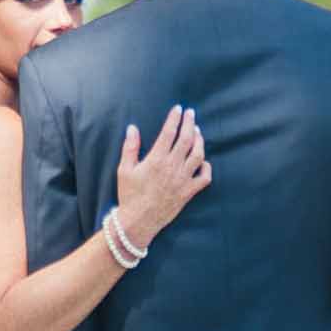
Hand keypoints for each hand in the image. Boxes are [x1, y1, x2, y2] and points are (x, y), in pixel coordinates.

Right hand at [113, 102, 209, 243]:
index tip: (178, 109)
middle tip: (191, 113)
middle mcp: (172, 167)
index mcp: (156, 160)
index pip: (169, 133)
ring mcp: (183, 180)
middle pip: (186, 139)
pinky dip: (206, 167)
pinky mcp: (188, 192)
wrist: (138, 221)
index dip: (175, 118)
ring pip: (198, 155)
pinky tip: (203, 161)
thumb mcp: (124, 170)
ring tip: (197, 132)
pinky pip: (204, 178)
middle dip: (190, 123)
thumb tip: (132, 128)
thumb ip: (130, 147)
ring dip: (199, 141)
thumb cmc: (129, 195)